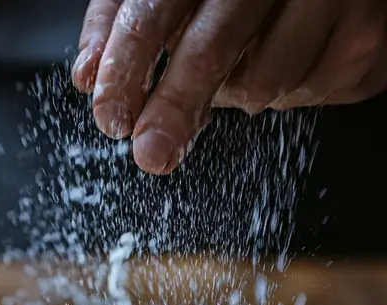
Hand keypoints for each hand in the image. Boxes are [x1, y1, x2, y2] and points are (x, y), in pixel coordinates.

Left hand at [72, 0, 386, 174]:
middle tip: (151, 152)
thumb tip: (85, 76)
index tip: (111, 116)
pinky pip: (313, 92)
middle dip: (174, 109)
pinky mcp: (369, 33)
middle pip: (211, 49)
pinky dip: (290, 90)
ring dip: (238, 94)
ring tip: (247, 61)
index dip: (127, 68)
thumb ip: (124, 17)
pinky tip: (292, 56)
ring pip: (262, 82)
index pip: (153, 10)